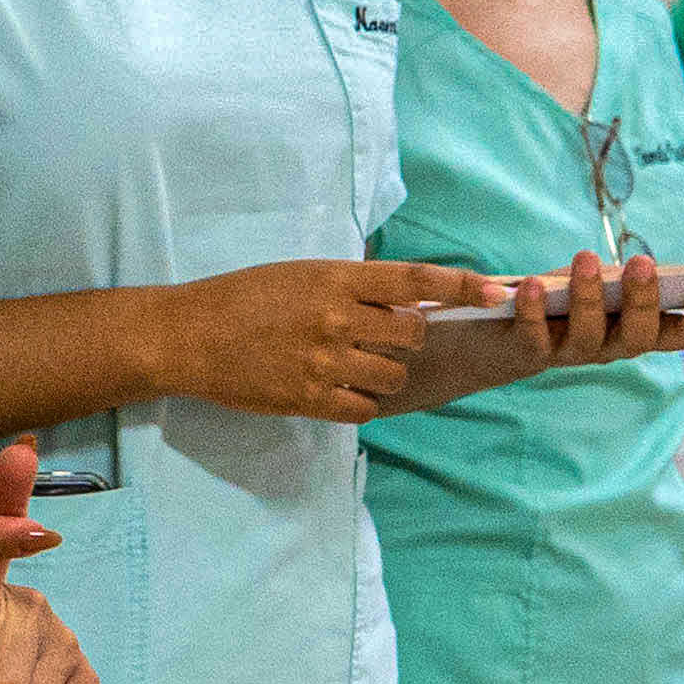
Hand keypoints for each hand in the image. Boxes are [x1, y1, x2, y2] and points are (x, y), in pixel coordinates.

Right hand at [157, 259, 506, 421]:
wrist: (186, 336)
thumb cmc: (242, 297)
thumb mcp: (300, 274)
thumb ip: (352, 287)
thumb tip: (408, 300)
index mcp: (334, 279)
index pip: (415, 280)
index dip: (462, 286)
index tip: (496, 292)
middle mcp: (334, 319)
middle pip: (412, 333)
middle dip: (410, 337)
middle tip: (384, 337)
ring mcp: (322, 362)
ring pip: (393, 375)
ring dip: (385, 372)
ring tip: (354, 364)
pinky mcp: (308, 399)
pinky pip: (364, 409)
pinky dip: (361, 401)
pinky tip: (339, 389)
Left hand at [513, 252, 683, 370]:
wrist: (500, 334)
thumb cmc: (564, 298)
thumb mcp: (600, 283)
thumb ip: (623, 278)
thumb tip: (652, 267)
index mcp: (637, 331)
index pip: (682, 335)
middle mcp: (611, 349)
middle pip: (638, 336)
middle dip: (644, 299)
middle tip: (644, 263)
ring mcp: (571, 354)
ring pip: (588, 334)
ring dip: (588, 296)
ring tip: (587, 259)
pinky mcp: (529, 353)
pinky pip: (534, 336)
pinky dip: (533, 309)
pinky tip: (533, 284)